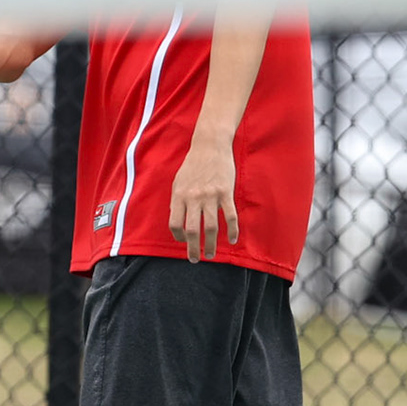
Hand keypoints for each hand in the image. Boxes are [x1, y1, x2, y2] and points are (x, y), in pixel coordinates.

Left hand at [168, 136, 237, 261]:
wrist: (210, 146)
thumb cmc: (193, 165)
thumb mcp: (178, 181)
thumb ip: (176, 200)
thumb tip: (175, 219)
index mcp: (179, 195)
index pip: (175, 224)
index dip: (178, 237)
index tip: (183, 242)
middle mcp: (193, 197)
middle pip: (192, 230)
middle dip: (193, 249)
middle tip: (196, 259)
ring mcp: (210, 196)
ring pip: (210, 227)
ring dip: (210, 245)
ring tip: (211, 255)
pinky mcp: (225, 193)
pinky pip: (230, 216)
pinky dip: (232, 231)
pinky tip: (232, 240)